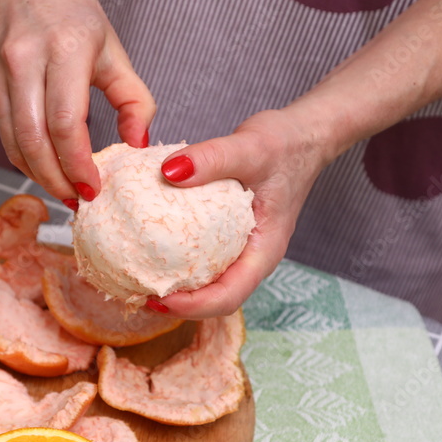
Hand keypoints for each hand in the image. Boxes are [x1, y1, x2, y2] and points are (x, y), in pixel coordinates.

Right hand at [0, 0, 154, 203]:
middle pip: (35, 140)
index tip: (94, 187)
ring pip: (14, 142)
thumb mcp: (112, 49)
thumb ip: (134, 99)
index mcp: (65, 49)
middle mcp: (26, 60)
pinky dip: (25, 157)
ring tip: (65, 190)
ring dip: (39, 174)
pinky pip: (5, 132)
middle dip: (57, 180)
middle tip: (79, 199)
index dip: (78, 164)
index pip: (66, 123)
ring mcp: (0, 72)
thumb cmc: (70, 12)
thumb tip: (139, 144)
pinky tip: (46, 167)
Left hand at [150, 109, 329, 317]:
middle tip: (137, 293)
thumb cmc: (286, 143)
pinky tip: (150, 244)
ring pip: (209, 282)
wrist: (304, 135)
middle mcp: (253, 256)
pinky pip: (203, 257)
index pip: (230, 296)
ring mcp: (242, 247)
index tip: (158, 298)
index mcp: (265, 250)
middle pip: (216, 299)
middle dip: (178, 305)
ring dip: (176, 287)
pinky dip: (177, 259)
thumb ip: (212, 158)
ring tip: (138, 277)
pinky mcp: (230, 234)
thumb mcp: (250, 146)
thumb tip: (168, 171)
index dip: (193, 306)